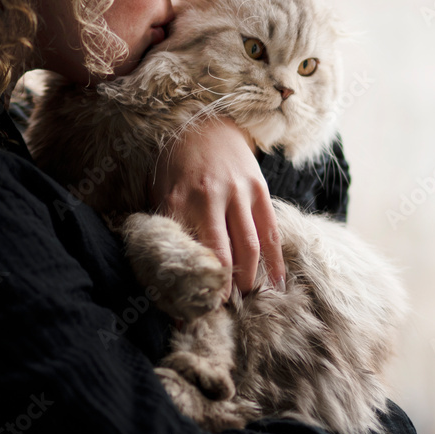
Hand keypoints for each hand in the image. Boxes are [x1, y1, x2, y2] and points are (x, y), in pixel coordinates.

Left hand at [147, 116, 285, 294]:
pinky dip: (275, 261)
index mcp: (177, 201)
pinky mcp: (259, 190)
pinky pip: (271, 232)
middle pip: (221, 256)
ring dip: (248, 280)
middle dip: (222, 290)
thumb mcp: (158, 192)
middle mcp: (209, 197)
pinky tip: (276, 284)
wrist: (202, 119)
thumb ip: (165, 228)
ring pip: (250, 247)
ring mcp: (238, 193)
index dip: (187, 288)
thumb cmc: (173, 163)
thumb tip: (163, 276)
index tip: (186, 314)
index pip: (184, 255)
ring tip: (245, 299)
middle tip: (219, 311)